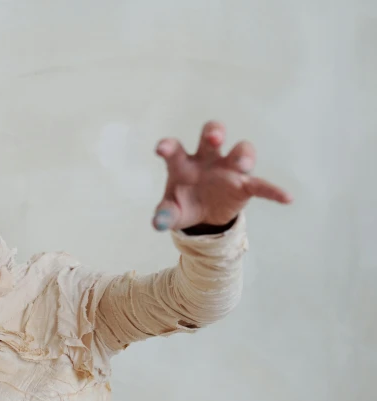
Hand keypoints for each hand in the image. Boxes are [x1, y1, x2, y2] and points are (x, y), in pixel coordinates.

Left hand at [152, 121, 291, 230]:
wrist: (202, 218)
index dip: (168, 146)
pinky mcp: (244, 185)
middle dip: (215, 133)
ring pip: (240, 152)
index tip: (162, 149)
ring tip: (243, 165)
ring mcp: (228, 170)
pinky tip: (286, 198)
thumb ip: (164, 215)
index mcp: (183, 163)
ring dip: (243, 155)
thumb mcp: (171, 212)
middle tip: (215, 138)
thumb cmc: (183, 204)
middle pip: (212, 135)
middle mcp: (207, 160)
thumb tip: (158, 223)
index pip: (175, 148)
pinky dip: (274, 191)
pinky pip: (262, 185)